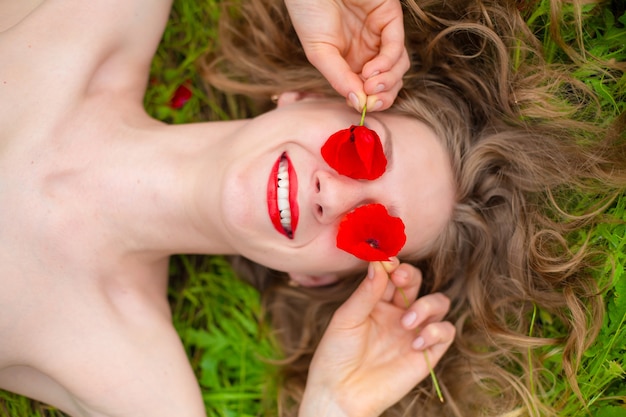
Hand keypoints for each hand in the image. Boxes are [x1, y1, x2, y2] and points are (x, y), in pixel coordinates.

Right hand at [285, 0, 409, 112]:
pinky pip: (396, 46)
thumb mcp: (319, 54)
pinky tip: (371, 70)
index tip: (363, 108)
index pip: (370, 88)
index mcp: (351, 60)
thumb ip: (340, 79)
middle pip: (389, 80)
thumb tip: (358, 105)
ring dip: (387, 82)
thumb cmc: (308, 12)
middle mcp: (369, 49)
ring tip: (369, 86)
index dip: (371, 101)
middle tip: (372, 102)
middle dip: (384, 96)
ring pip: (398, 66)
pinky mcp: (388, 16)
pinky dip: (387, 63)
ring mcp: (380, 33)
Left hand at [299, 259, 454, 416]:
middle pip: (416, 282)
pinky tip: (415, 342)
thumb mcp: (346, 319)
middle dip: (410, 276)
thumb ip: (365, 292)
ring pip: (438, 303)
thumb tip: (379, 262)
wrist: (340, 392)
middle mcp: (398, 313)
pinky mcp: (426, 354)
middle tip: (400, 279)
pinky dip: (436, 331)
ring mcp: (413, 332)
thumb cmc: (336, 354)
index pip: (393, 274)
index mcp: (376, 301)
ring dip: (426, 305)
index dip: (393, 264)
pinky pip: (446, 332)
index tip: (388, 259)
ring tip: (406, 322)